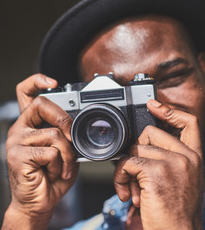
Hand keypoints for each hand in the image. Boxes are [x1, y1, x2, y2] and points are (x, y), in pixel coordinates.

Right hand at [2, 74, 78, 229]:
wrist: (37, 203)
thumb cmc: (49, 178)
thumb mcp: (62, 151)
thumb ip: (65, 135)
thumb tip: (76, 125)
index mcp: (29, 125)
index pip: (25, 93)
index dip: (37, 81)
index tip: (53, 82)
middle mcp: (19, 129)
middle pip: (41, 104)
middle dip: (64, 119)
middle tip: (70, 137)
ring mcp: (15, 141)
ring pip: (53, 134)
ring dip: (67, 154)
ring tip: (61, 167)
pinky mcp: (17, 155)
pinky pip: (50, 152)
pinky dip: (59, 166)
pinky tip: (52, 174)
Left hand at [114, 99, 203, 229]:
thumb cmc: (174, 209)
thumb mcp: (179, 179)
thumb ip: (168, 159)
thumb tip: (141, 146)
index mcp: (194, 157)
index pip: (188, 123)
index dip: (170, 111)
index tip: (153, 105)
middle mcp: (187, 157)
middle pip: (149, 133)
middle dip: (135, 151)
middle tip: (135, 175)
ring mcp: (172, 162)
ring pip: (134, 149)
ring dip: (125, 170)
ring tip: (132, 189)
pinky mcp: (156, 171)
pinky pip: (127, 162)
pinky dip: (120, 177)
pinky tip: (127, 193)